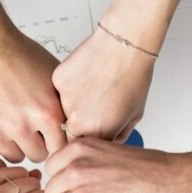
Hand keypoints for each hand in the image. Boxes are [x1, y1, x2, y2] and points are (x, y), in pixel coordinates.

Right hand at [0, 0, 65, 162]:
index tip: (51, 134)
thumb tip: (82, 129)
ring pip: (13, 156)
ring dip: (15, 144)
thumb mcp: (54, 79)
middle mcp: (21, 124)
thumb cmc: (19, 56)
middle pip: (37, 156)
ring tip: (12, 121)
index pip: (60, 148)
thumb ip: (65, 108)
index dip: (56, 140)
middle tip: (30, 127)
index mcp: (46, 112)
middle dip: (37, 144)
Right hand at [52, 0, 191, 140]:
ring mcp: (64, 100)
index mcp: (97, 133)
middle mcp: (77, 121)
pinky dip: (70, 87)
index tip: (95, 129)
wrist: (124, 44)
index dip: (90, 139)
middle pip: (70, 132)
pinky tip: (86, 76)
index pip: (83, 148)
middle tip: (95, 105)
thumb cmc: (134, 76)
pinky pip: (59, 92)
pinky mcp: (57, 81)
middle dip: (81, 123)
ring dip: (74, 105)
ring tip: (93, 88)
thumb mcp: (133, 115)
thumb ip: (116, 136)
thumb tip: (106, 144)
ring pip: (62, 111)